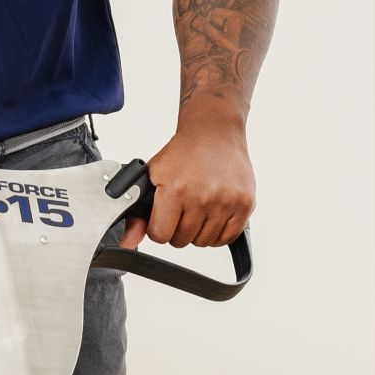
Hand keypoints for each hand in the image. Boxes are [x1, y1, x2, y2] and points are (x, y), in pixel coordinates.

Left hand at [120, 101, 254, 249]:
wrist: (214, 132)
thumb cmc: (183, 154)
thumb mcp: (152, 177)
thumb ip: (139, 213)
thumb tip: (129, 242)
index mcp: (176, 190)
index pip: (161, 235)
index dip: (159, 228)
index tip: (164, 216)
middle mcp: (202, 197)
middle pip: (182, 241)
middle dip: (178, 229)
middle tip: (182, 209)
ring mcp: (226, 201)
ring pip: (204, 242)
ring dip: (199, 232)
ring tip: (198, 209)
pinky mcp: (245, 204)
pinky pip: (227, 238)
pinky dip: (219, 233)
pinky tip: (213, 215)